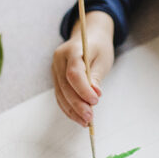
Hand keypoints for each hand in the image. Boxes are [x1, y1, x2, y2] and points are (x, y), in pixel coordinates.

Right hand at [51, 10, 114, 125]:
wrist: (89, 35)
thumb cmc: (98, 46)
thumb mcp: (102, 58)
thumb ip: (96, 77)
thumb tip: (94, 95)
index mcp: (72, 50)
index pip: (74, 73)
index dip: (83, 90)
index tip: (95, 101)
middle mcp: (59, 59)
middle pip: (65, 86)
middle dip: (77, 104)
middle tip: (90, 118)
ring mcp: (55, 68)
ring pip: (60, 93)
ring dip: (72, 110)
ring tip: (86, 122)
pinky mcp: (56, 77)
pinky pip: (60, 95)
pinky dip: (68, 107)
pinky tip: (78, 117)